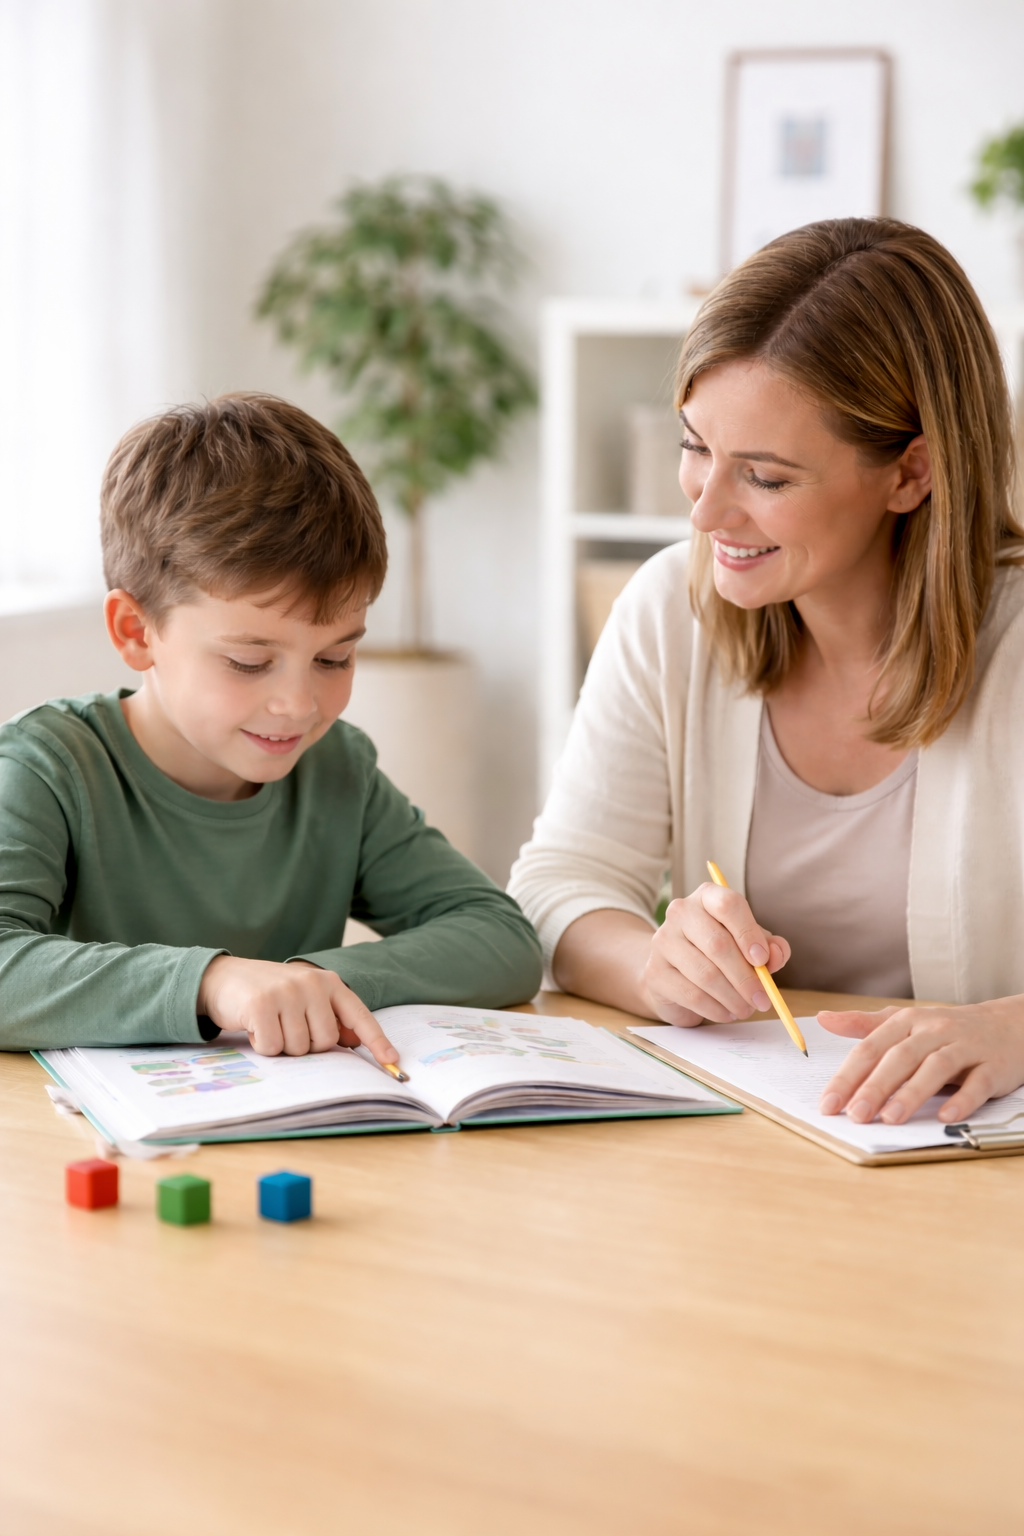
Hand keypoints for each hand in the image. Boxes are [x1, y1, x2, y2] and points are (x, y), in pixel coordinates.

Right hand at [196, 955, 398, 1062]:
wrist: (222, 977)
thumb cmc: (268, 993)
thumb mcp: (304, 998)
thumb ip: (330, 1016)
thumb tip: (355, 1041)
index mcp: (328, 982)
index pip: (359, 1015)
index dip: (377, 1041)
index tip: (393, 1062)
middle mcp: (311, 984)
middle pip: (325, 1041)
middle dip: (306, 1045)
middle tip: (286, 1027)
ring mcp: (286, 992)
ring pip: (299, 1048)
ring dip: (282, 1046)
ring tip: (269, 1024)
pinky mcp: (261, 1004)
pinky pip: (273, 1048)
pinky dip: (262, 1046)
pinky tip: (254, 1026)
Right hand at [639, 884, 790, 1026]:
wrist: (675, 974)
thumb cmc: (718, 954)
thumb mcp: (749, 945)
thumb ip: (769, 948)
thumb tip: (777, 954)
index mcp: (707, 897)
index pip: (728, 905)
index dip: (748, 933)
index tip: (763, 961)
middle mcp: (681, 912)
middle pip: (718, 944)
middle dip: (746, 978)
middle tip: (762, 1000)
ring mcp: (663, 941)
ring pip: (706, 974)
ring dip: (733, 998)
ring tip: (746, 1009)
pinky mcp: (654, 972)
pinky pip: (691, 995)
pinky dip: (716, 1009)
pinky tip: (726, 1013)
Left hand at [817, 997, 1023, 1123]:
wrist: (1008, 1024)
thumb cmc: (947, 1030)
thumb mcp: (906, 1022)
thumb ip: (865, 1025)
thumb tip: (824, 1019)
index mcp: (907, 1021)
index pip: (871, 1048)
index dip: (848, 1076)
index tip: (829, 1103)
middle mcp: (934, 1030)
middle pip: (900, 1057)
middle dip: (875, 1087)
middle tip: (855, 1115)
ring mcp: (965, 1047)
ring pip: (936, 1068)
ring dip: (911, 1093)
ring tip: (890, 1118)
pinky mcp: (993, 1066)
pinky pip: (977, 1083)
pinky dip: (962, 1100)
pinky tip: (944, 1117)